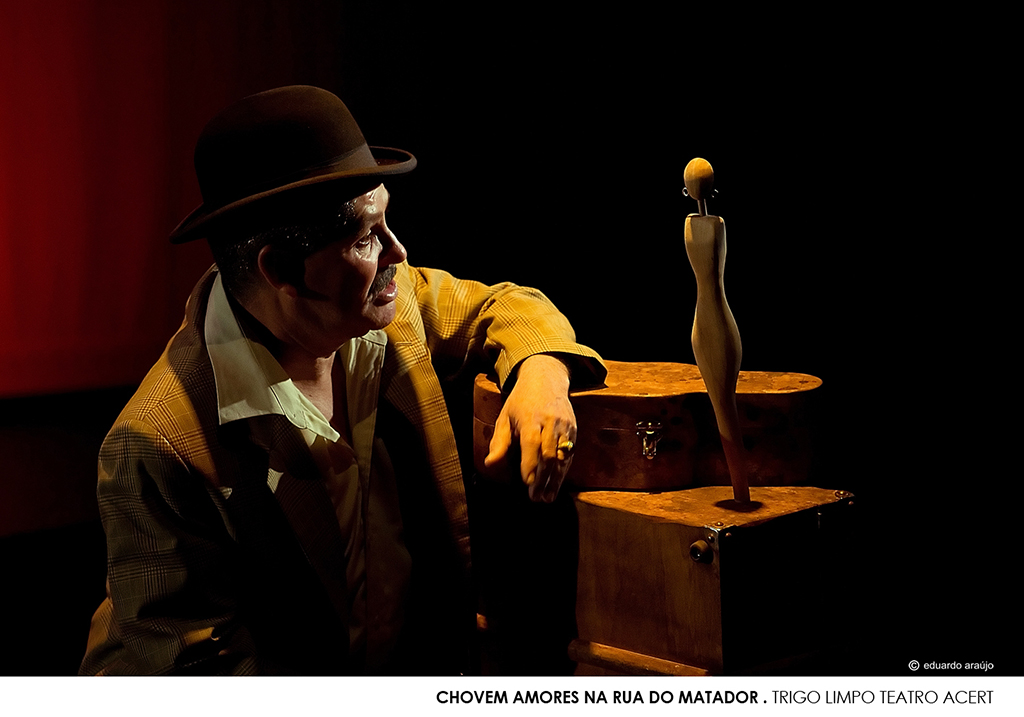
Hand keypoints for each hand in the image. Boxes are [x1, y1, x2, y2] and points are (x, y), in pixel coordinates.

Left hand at [483, 354, 575, 501]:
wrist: (546, 379)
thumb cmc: (521, 401)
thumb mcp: (505, 417)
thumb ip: (499, 442)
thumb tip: (490, 463)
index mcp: (530, 417)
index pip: (532, 443)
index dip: (531, 465)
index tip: (527, 483)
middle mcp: (550, 422)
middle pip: (549, 454)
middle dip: (543, 478)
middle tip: (536, 497)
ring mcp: (564, 425)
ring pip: (562, 457)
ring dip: (555, 479)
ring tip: (547, 497)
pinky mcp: (573, 429)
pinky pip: (569, 454)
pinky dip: (563, 471)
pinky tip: (556, 484)